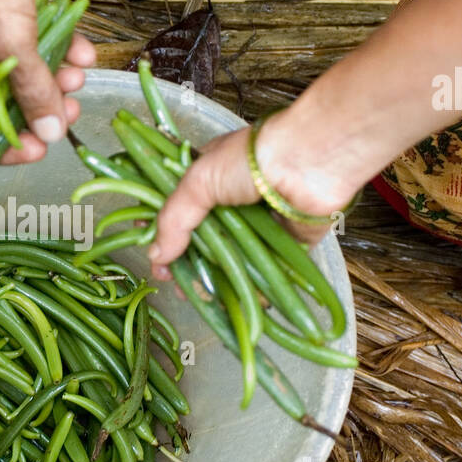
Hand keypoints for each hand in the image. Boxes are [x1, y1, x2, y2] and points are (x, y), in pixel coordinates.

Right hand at [0, 0, 95, 163]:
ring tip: (81, 73)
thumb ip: (31, 88)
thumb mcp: (9, 39)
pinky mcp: (16, 3)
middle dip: (41, 107)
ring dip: (58, 76)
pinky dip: (64, 45)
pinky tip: (84, 49)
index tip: (38, 149)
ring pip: (29, 68)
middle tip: (70, 111)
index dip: (4, 143)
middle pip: (5, 100)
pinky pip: (43, 37)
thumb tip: (49, 131)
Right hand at [149, 108, 360, 278]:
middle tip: (175, 283)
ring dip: (216, 279)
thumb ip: (174, 219)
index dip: (162, 234)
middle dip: (187, 263)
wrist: (309, 161)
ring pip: (231, 257)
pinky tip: (236, 302)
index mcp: (209, 178)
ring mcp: (259, 223)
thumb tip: (155, 255)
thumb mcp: (198, 181)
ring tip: (200, 298)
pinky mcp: (285, 242)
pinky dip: (252, 286)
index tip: (152, 256)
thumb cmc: (251, 160)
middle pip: (203, 239)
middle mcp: (233, 201)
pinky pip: (265, 269)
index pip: (178, 210)